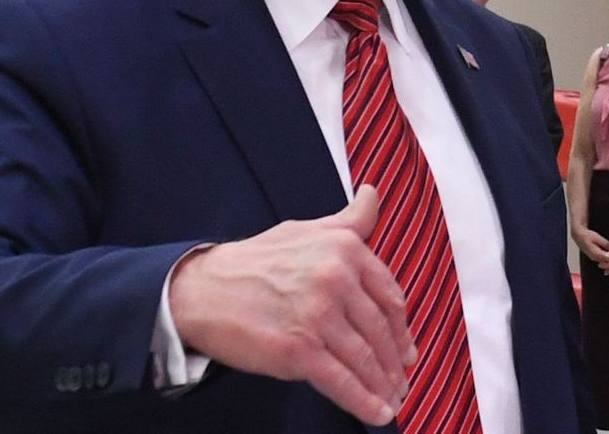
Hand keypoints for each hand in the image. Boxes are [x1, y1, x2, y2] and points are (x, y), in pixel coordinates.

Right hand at [168, 186, 414, 425]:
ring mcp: (318, 315)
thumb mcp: (305, 229)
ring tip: (392, 400)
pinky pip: (341, 381)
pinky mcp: (299, 350)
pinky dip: (363, 402)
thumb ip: (347, 221)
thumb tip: (373, 195)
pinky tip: (377, 413)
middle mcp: (336, 278)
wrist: (201, 290)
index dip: (401, 328)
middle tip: (401, 380)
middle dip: (395, 361)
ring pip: (365, 358)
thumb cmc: (254, 261)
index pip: (389, 295)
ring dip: (384, 386)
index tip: (406, 347)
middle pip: (380, 330)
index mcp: (344, 248)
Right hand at [572, 224, 608, 264]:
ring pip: (605, 263)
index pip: (605, 258)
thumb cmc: (587, 235)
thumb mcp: (597, 237)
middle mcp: (594, 258)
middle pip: (606, 263)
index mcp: (594, 252)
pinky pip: (604, 262)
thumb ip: (605, 243)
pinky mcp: (596, 258)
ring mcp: (595, 259)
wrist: (578, 236)